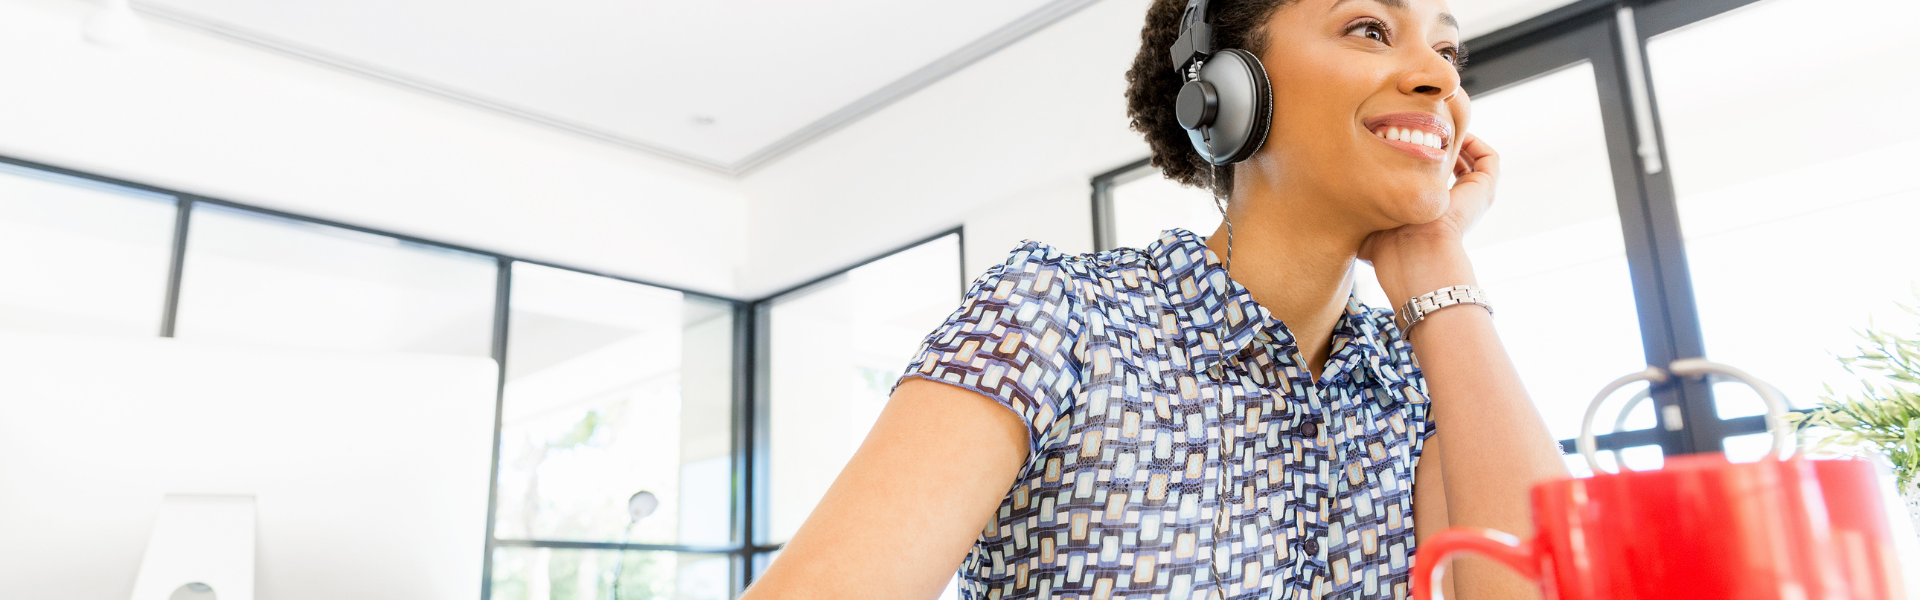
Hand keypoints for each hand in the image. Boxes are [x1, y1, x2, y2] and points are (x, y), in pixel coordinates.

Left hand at [1359, 133, 1500, 304]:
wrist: (1416, 254)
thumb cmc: (1387, 246)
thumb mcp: (1368, 221)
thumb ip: (1357, 210)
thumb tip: (1330, 205)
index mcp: (1428, 211)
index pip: (1429, 179)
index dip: (1417, 159)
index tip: (1399, 142)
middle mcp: (1454, 204)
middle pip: (1452, 166)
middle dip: (1437, 144)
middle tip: (1419, 128)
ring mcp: (1473, 197)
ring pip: (1473, 160)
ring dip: (1457, 140)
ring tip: (1437, 127)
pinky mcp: (1485, 190)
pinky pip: (1489, 159)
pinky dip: (1476, 142)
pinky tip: (1454, 134)